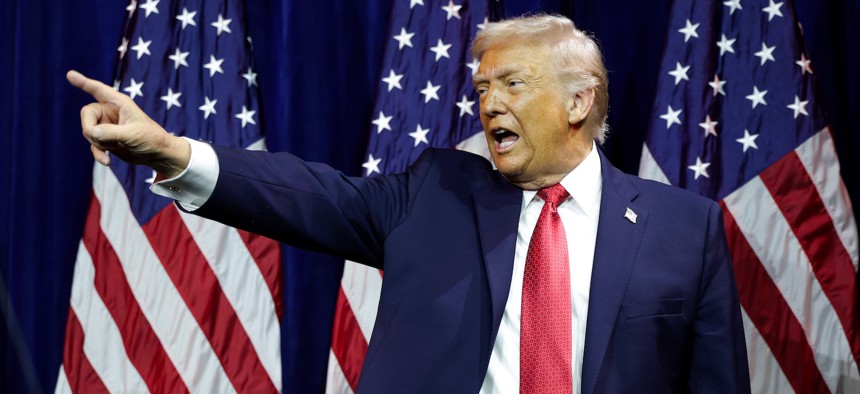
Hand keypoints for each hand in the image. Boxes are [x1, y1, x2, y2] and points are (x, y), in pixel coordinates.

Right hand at [67, 70, 189, 177]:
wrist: (157, 154)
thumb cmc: (151, 138)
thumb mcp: (133, 135)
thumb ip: (111, 132)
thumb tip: (91, 131)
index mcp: (119, 103)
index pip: (98, 90)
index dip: (83, 82)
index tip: (70, 74)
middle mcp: (110, 111)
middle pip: (87, 114)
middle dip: (89, 129)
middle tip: (99, 140)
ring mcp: (107, 125)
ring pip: (88, 131)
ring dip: (97, 143)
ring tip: (113, 149)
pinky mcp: (106, 139)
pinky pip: (93, 144)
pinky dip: (97, 153)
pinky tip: (106, 161)